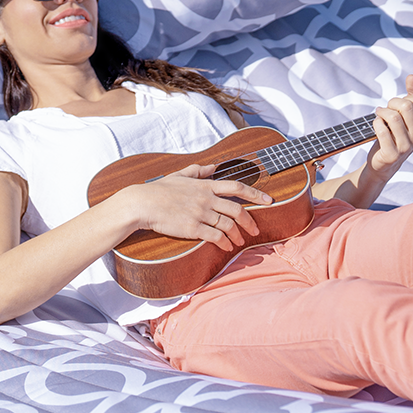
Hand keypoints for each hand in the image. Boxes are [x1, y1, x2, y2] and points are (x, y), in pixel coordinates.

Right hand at [117, 163, 272, 252]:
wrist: (143, 204)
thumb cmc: (159, 190)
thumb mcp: (179, 175)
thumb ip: (198, 170)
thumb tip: (213, 166)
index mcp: (205, 185)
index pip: (237, 187)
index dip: (256, 194)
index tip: (269, 200)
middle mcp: (206, 199)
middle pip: (237, 210)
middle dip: (250, 221)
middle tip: (255, 230)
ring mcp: (200, 214)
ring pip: (228, 225)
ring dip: (237, 235)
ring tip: (239, 242)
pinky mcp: (193, 228)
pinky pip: (216, 237)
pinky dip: (225, 243)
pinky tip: (226, 247)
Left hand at [366, 74, 412, 173]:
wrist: (383, 163)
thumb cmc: (395, 135)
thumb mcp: (406, 116)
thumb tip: (412, 77)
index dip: (403, 97)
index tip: (396, 104)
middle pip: (405, 106)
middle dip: (391, 103)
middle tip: (384, 109)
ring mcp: (407, 147)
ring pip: (393, 117)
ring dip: (381, 113)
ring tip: (379, 115)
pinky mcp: (393, 154)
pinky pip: (382, 130)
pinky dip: (376, 123)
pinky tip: (376, 125)